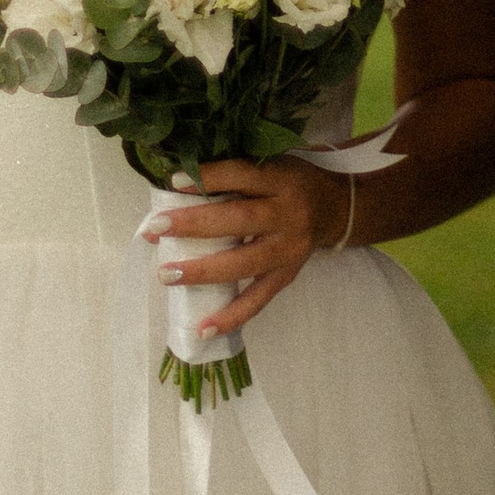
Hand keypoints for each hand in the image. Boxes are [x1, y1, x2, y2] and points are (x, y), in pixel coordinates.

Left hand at [147, 157, 346, 333]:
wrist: (336, 209)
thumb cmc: (291, 183)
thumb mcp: (273, 166)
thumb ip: (236, 174)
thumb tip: (179, 188)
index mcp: (282, 179)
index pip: (243, 174)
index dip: (211, 177)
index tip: (175, 182)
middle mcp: (289, 213)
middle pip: (240, 219)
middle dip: (196, 224)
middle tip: (157, 227)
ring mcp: (289, 249)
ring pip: (245, 263)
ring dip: (204, 271)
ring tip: (167, 274)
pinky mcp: (288, 275)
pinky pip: (258, 299)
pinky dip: (232, 315)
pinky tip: (204, 328)